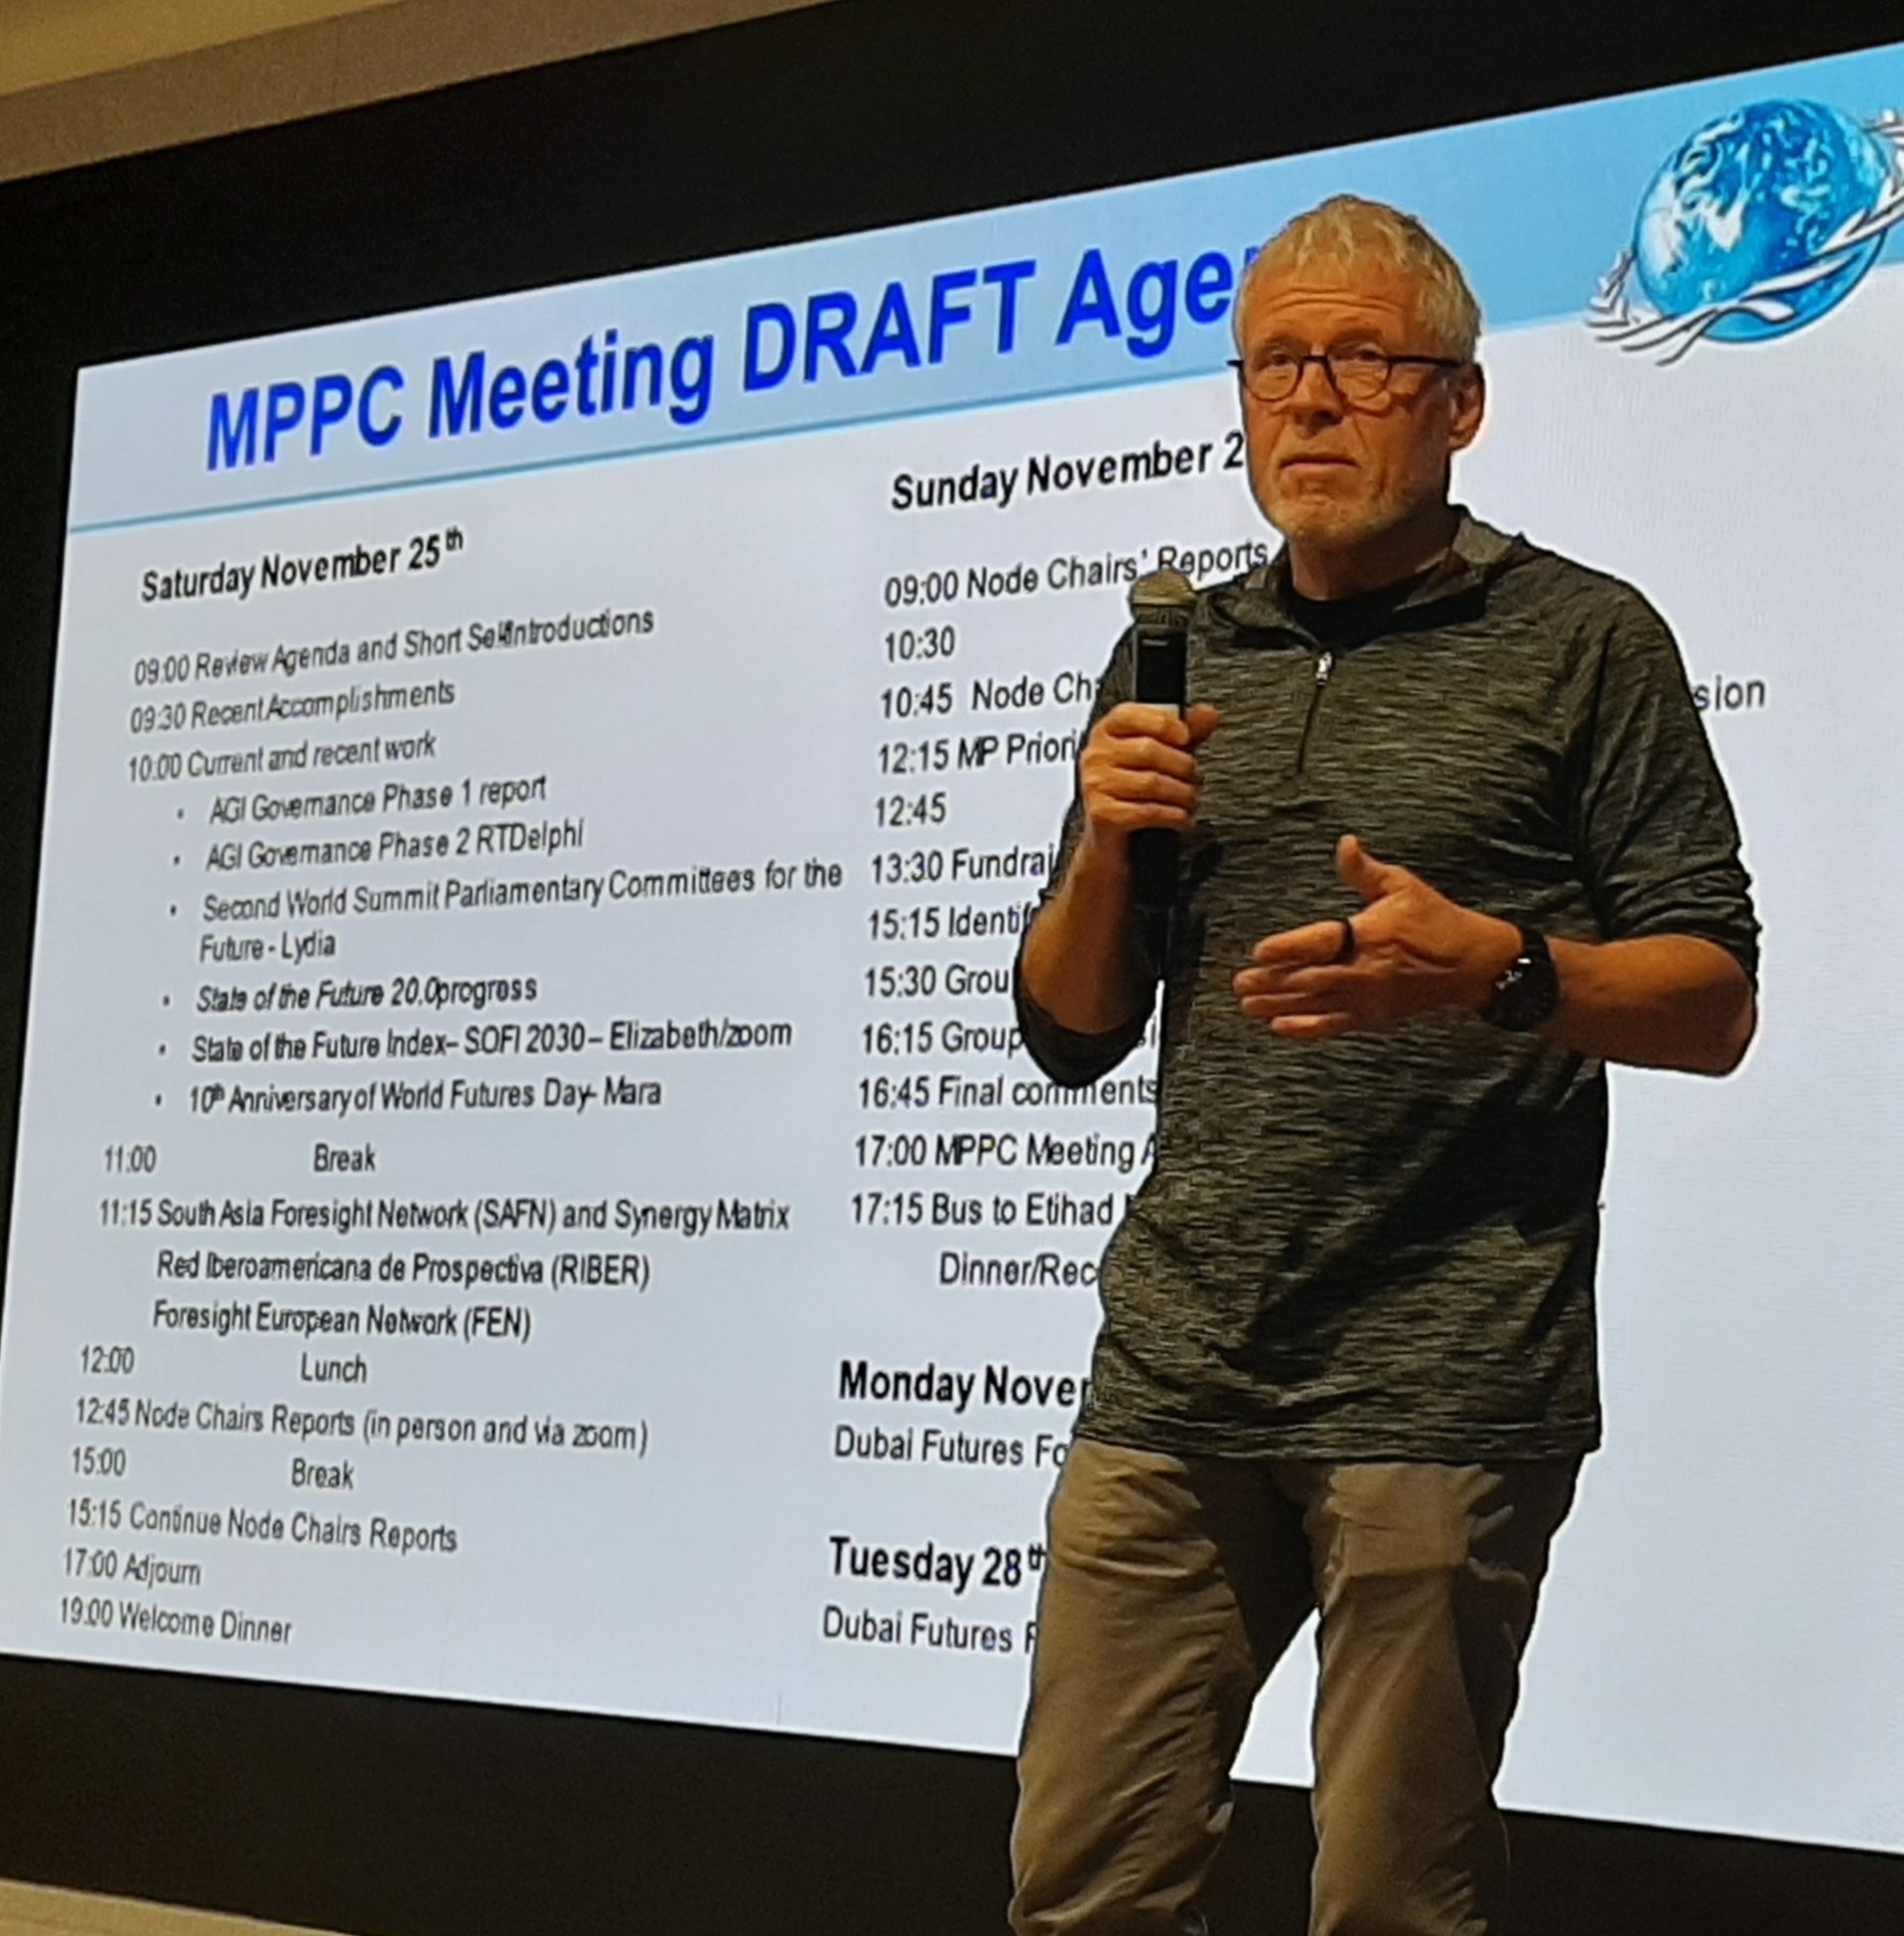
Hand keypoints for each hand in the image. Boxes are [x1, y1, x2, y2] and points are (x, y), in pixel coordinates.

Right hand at [1078, 702, 1221, 851]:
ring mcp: (1096, 785)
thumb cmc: (1133, 793)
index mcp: (1106, 733)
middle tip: (1194, 777)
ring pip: (1152, 782)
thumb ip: (1184, 733)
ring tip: (1190, 799)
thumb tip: (1208, 714)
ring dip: (1182, 794)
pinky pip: (1148, 811)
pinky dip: (1173, 815)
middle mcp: (1096, 756)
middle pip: (1148, 750)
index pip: (1131, 715)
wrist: (1111, 840)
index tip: (1185, 737)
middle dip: (1182, 766)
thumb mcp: (1161, 756)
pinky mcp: (1103, 814)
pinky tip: (1181, 816)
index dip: (1164, 724)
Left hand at [1233, 835, 1520, 1039]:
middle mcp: (1366, 970)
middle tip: (1239, 984)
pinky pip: (1334, 1025)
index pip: (1320, 943)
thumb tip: (1345, 843)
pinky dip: (1306, 1028)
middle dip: (1272, 982)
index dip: (1287, 949)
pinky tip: (1280, 1027)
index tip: (1259, 951)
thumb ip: (1364, 871)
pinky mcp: (1374, 1016)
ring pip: (1316, 1004)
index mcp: (1370, 935)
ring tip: (1248, 1006)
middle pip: (1309, 978)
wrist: (1472, 963)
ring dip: (1279, 1006)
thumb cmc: (1434, 919)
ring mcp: (1369, 998)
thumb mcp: (1402, 885)